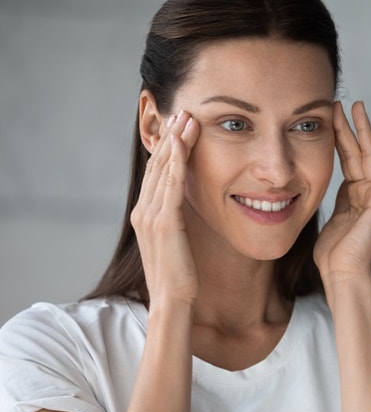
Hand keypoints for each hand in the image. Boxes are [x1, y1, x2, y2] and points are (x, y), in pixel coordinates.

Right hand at [131, 111, 200, 306]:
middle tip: (184, 110)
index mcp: (145, 214)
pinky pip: (171, 185)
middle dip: (171, 136)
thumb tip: (186, 204)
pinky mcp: (164, 223)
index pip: (157, 172)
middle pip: (157, 165)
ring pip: (163, 169)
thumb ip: (176, 220)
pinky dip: (176, 162)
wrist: (173, 302)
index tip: (180, 125)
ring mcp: (150, 216)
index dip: (168, 147)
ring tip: (187, 117)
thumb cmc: (179, 275)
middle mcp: (143, 211)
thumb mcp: (176, 240)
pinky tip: (183, 143)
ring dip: (176, 141)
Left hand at [313, 101, 370, 290]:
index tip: (331, 117)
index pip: (347, 159)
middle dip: (351, 127)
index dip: (339, 137)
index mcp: (352, 196)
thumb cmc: (332, 256)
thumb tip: (311, 189)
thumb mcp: (325, 220)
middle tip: (345, 102)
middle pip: (359, 152)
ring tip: (358, 105)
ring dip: (365, 129)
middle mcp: (367, 192)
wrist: (343, 275)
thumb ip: (327, 201)